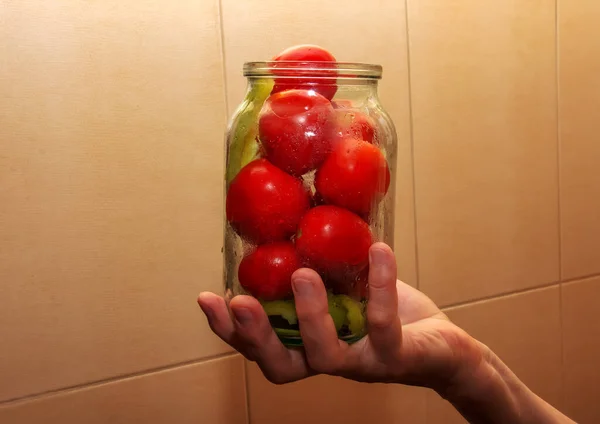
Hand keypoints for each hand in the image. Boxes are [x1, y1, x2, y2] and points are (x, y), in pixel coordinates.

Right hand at [197, 242, 482, 389]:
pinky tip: (377, 249)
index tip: (206, 299)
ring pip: (325, 354)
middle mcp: (329, 360)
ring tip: (302, 274)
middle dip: (255, 337)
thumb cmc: (386, 314)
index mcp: (309, 344)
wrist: (443, 346)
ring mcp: (362, 363)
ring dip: (310, 315)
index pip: (260, 347)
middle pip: (280, 365)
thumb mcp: (345, 287)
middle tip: (238, 303)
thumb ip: (318, 266)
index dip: (229, 331)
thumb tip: (290, 216)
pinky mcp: (398, 356)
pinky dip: (379, 286)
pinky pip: (382, 324)